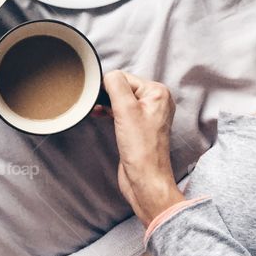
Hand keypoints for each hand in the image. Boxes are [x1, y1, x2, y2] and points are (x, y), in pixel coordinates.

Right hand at [104, 70, 184, 226]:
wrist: (145, 180)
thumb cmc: (141, 150)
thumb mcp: (125, 110)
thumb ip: (116, 85)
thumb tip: (108, 76)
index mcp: (158, 93)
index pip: (124, 77)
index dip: (109, 87)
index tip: (99, 99)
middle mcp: (156, 101)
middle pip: (123, 87)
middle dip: (107, 95)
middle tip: (98, 107)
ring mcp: (148, 115)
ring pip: (120, 99)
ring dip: (107, 104)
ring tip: (98, 112)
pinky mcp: (139, 127)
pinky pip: (121, 111)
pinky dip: (110, 112)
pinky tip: (101, 116)